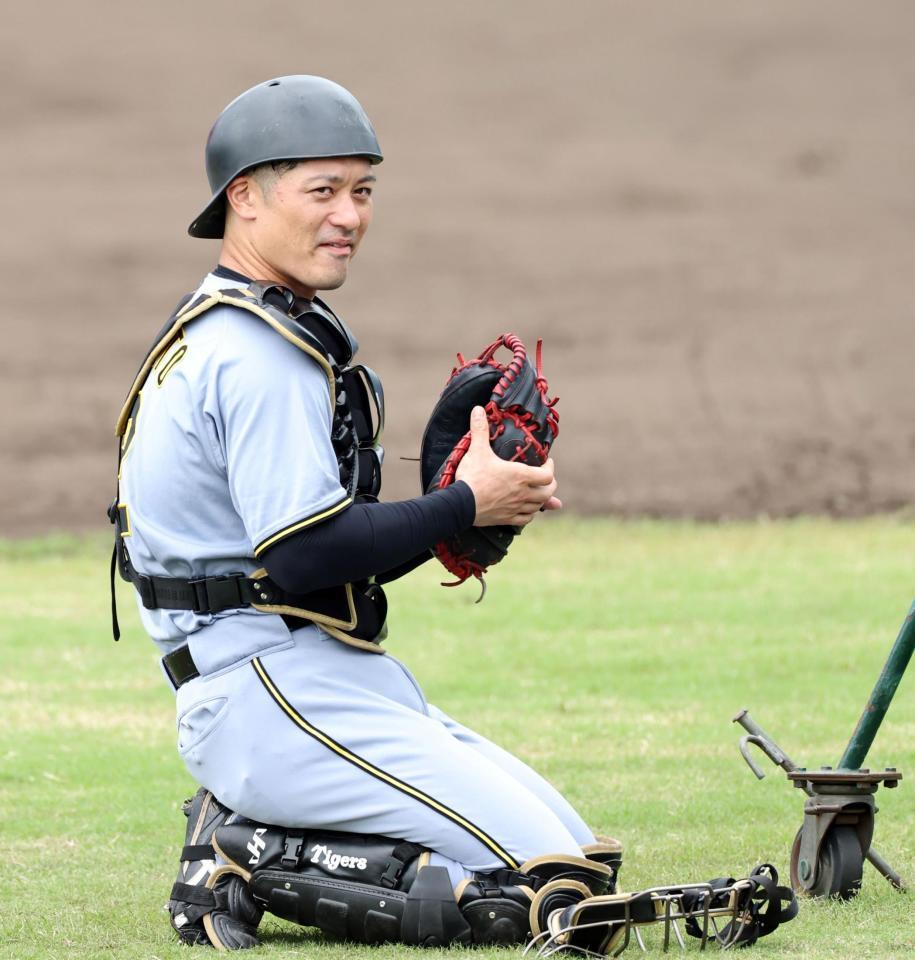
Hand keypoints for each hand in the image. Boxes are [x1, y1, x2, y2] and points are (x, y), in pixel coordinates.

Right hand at [455, 406, 561, 525]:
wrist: (460, 504)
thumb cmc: (472, 477)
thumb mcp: (476, 450)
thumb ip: (480, 430)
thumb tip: (478, 409)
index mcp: (520, 475)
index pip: (547, 475)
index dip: (550, 468)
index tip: (547, 462)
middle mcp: (522, 493)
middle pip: (548, 492)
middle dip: (550, 485)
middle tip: (546, 478)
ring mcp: (515, 507)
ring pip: (538, 506)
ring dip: (541, 500)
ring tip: (538, 493)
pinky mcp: (506, 518)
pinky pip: (526, 519)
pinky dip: (529, 514)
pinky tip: (527, 511)